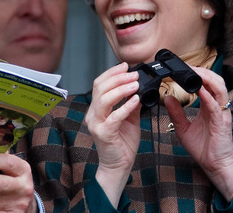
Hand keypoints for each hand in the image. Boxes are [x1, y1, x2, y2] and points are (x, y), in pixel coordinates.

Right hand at [84, 63, 141, 205]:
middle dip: (118, 78)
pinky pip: (114, 116)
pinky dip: (126, 106)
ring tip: (135, 84)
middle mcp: (92, 115)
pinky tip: (136, 99)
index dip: (111, 73)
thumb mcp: (129, 119)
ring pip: (104, 99)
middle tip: (133, 74)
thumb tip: (140, 89)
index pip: (99, 85)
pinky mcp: (104, 133)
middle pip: (100, 88)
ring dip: (121, 89)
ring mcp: (96, 124)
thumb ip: (132, 104)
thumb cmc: (122, 144)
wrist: (119, 166)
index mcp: (96, 109)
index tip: (125, 66)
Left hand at [164, 67, 232, 200]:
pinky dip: (209, 97)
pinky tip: (200, 91)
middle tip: (188, 66)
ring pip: (220, 90)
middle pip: (216, 82)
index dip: (197, 74)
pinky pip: (217, 107)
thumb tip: (167, 97)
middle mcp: (218, 107)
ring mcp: (222, 114)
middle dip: (203, 71)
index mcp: (209, 106)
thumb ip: (176, 112)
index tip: (183, 67)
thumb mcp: (183, 128)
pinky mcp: (222, 124)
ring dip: (208, 79)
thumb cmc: (203, 147)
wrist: (214, 166)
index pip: (207, 84)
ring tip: (194, 72)